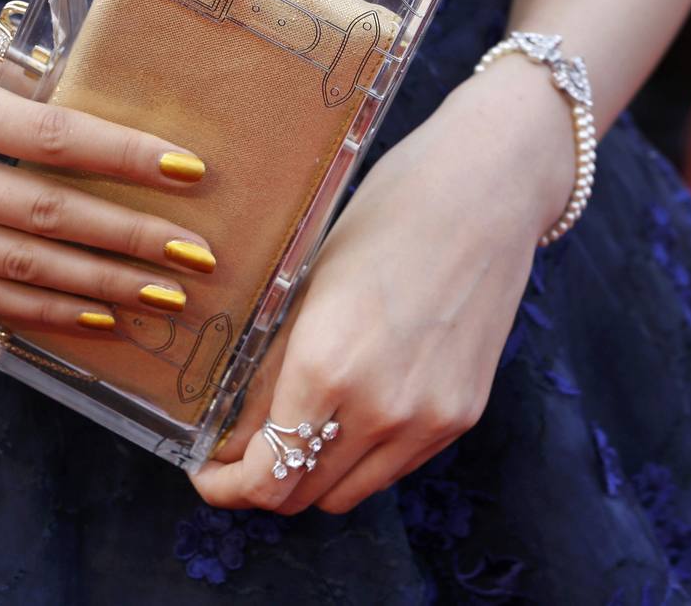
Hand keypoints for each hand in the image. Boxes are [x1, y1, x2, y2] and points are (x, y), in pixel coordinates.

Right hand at [0, 18, 217, 333]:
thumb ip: (35, 66)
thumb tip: (134, 87)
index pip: (51, 137)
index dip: (126, 158)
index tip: (191, 172)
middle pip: (44, 215)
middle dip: (132, 240)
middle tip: (197, 256)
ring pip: (21, 271)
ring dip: (104, 288)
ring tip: (167, 298)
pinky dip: (51, 313)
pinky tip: (104, 316)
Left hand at [191, 56, 574, 512]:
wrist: (484, 193)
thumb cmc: (383, 220)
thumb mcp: (304, 289)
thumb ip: (268, 373)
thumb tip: (232, 439)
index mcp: (326, 367)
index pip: (265, 476)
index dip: (225, 487)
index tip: (206, 473)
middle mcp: (381, 410)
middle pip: (301, 495)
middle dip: (260, 482)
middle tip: (237, 454)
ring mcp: (428, 420)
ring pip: (348, 493)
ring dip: (311, 474)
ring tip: (292, 431)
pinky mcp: (462, 417)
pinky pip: (394, 466)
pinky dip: (360, 457)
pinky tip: (347, 411)